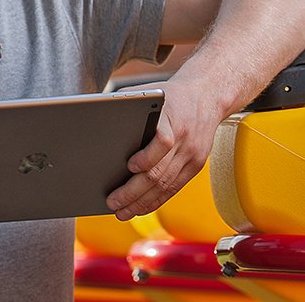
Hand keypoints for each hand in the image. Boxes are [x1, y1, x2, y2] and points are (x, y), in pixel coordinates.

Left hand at [105, 81, 219, 219]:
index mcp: (172, 118)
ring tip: (123, 212)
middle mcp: (185, 139)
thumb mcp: (151, 91)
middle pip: (160, 172)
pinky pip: (175, 188)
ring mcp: (193, 154)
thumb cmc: (172, 95)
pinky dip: (156, 200)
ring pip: (166, 185)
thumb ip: (126, 103)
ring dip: (142, 202)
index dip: (146, 157)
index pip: (163, 142)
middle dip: (133, 192)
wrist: (208, 96)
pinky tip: (141, 208)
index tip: (129, 166)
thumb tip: (96, 117)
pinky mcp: (196, 165)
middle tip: (113, 202)